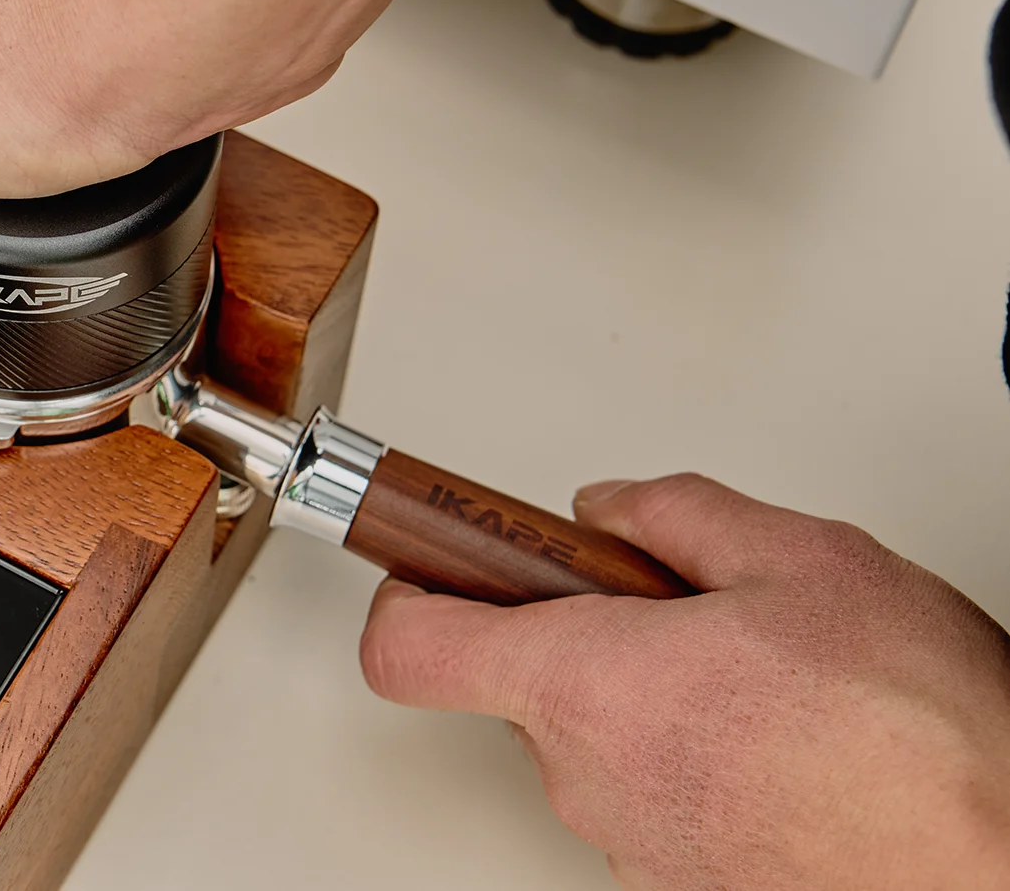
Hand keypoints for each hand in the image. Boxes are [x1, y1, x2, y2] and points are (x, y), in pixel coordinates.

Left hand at [359, 474, 1009, 889]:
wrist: (1005, 863)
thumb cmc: (922, 732)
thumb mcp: (799, 556)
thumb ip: (672, 512)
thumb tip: (609, 508)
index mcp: (588, 687)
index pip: (410, 649)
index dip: (411, 590)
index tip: (432, 558)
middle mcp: (589, 780)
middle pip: (521, 683)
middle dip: (582, 630)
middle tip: (674, 606)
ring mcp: (632, 847)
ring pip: (594, 741)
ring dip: (646, 699)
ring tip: (758, 679)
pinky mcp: (681, 887)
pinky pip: (649, 796)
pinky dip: (689, 759)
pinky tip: (777, 739)